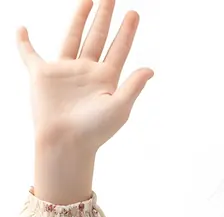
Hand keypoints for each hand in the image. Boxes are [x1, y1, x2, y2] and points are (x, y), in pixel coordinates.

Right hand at [16, 0, 153, 151]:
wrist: (66, 143)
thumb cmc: (94, 131)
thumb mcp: (119, 108)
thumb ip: (133, 86)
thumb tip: (150, 69)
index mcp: (105, 80)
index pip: (118, 49)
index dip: (126, 32)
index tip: (134, 14)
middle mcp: (86, 72)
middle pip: (97, 37)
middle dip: (104, 17)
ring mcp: (64, 72)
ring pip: (73, 38)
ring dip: (79, 19)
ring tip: (87, 0)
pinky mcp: (42, 76)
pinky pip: (30, 55)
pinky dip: (23, 42)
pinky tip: (21, 29)